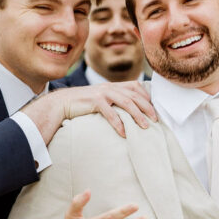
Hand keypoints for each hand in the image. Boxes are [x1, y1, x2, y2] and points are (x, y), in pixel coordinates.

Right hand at [22, 81, 156, 142]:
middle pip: (134, 96)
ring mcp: (102, 93)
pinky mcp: (94, 100)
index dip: (147, 97)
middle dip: (147, 108)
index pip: (136, 87)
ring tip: (145, 127)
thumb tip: (130, 113)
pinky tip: (124, 133)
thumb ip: (115, 102)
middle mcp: (110, 87)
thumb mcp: (102, 100)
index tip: (155, 110)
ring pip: (126, 102)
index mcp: (114, 86)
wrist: (62, 102)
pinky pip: (110, 112)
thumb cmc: (84, 104)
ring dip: (137, 115)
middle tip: (156, 120)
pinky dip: (118, 123)